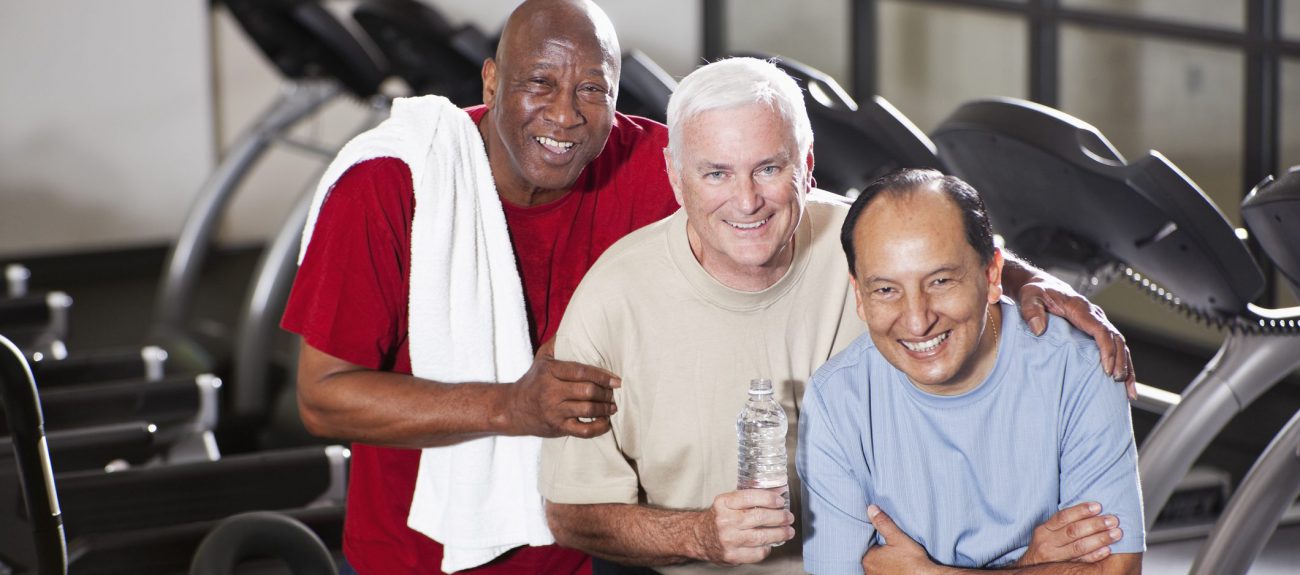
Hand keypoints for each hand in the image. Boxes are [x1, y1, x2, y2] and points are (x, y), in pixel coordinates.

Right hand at [502, 339, 620, 437]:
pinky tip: (605, 422)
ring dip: (605, 408)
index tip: (616, 380)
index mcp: (550, 372)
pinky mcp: (558, 427)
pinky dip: (598, 428)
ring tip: (613, 406)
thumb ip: (557, 344)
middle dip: (605, 393)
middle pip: (587, 391)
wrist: (513, 409)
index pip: (581, 372)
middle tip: (614, 393)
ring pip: (587, 410)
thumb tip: (574, 325)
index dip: (602, 375)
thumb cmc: (533, 380)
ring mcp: (555, 411)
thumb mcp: (541, 358)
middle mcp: (551, 392)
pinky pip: (583, 431)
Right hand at [695, 489, 793, 565]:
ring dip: (779, 533)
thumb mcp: (731, 501)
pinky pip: (757, 553)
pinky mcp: (732, 555)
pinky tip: (770, 543)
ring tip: (788, 531)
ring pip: (761, 537)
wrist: (700, 537)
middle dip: (779, 517)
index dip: (770, 499)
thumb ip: (753, 496)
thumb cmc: (721, 517)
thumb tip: (780, 490)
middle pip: (759, 517)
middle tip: (789, 517)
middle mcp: (725, 521)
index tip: (781, 502)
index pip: (751, 497)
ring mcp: (728, 540)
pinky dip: (767, 547)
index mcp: (724, 503)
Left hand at [862, 505, 936, 574]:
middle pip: (872, 557)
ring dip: (884, 563)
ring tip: (897, 559)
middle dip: (881, 553)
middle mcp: (869, 571)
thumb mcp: (897, 538)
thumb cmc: (912, 561)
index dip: (878, 542)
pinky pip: (884, 573)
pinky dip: (888, 570)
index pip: (869, 546)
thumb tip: (871, 509)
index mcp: (868, 559)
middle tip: (893, 550)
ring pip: (878, 567)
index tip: (887, 542)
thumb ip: (883, 523)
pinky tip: (898, 568)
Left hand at [1015, 271, 1135, 398]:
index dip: (1107, 350)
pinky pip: (1114, 347)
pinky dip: (1122, 364)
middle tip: (1117, 382)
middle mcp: (1094, 316)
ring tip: (1128, 391)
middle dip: (1121, 362)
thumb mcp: (1029, 297)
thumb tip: (1039, 329)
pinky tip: (1124, 383)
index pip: (1101, 330)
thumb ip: (1032, 311)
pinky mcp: (1096, 331)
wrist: (1041, 286)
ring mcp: (1097, 323)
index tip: (1106, 369)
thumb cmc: (1035, 292)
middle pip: (1116, 340)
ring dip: (1127, 367)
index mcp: (1081, 309)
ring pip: (1120, 345)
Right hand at [1018, 502, 1123, 565]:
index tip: (1098, 506)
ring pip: (1079, 546)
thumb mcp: (1047, 532)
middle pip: (1073, 531)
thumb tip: (1091, 509)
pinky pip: (1082, 561)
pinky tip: (1108, 550)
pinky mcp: (1062, 568)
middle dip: (1095, 524)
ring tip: (1116, 533)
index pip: (1063, 517)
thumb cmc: (1046, 546)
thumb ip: (1062, 524)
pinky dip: (1095, 555)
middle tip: (1113, 520)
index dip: (1081, 510)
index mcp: (1044, 530)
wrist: (1031, 568)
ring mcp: (1055, 557)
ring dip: (1100, 539)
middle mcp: (1047, 543)